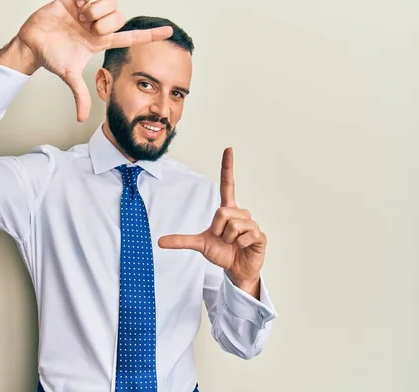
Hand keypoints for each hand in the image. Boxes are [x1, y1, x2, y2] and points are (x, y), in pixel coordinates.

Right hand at [0, 0, 172, 121]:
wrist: (32, 45)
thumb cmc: (51, 58)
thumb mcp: (69, 77)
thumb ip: (80, 96)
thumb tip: (82, 120)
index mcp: (100, 42)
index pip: (130, 37)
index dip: (149, 35)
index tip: (169, 32)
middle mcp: (97, 25)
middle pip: (120, 17)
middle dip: (107, 22)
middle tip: (90, 29)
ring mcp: (87, 11)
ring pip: (108, 2)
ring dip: (97, 10)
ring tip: (81, 17)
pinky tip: (79, 2)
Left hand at [158, 148, 266, 293]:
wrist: (236, 269)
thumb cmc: (221, 252)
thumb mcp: (200, 244)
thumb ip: (181, 241)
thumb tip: (159, 242)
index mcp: (227, 210)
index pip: (228, 184)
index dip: (227, 167)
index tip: (228, 149)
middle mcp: (240, 213)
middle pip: (222, 212)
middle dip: (218, 230)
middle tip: (222, 239)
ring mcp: (251, 223)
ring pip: (233, 224)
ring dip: (228, 239)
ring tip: (233, 244)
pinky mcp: (260, 235)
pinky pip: (245, 234)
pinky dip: (240, 244)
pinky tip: (243, 247)